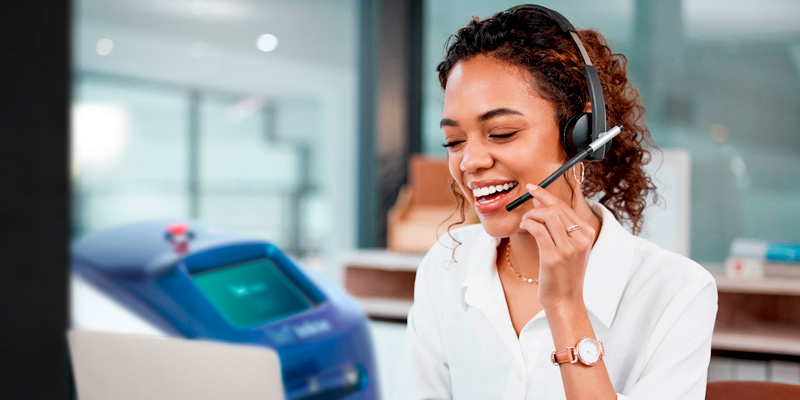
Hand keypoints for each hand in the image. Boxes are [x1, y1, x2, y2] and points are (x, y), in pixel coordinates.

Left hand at [518, 184, 595, 309]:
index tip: (533, 188)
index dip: (546, 194)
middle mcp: (581, 238)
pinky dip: (528, 223)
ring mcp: (569, 248)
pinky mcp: (554, 257)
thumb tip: (540, 200)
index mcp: (588, 233)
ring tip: (525, 223)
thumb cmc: (564, 273)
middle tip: (526, 213)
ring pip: (547, 216)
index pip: (565, 206)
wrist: (566, 301)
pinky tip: (524, 227)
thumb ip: (557, 224)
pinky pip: (538, 229)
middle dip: (536, 205)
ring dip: (530, 215)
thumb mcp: (568, 246)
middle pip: (555, 208)